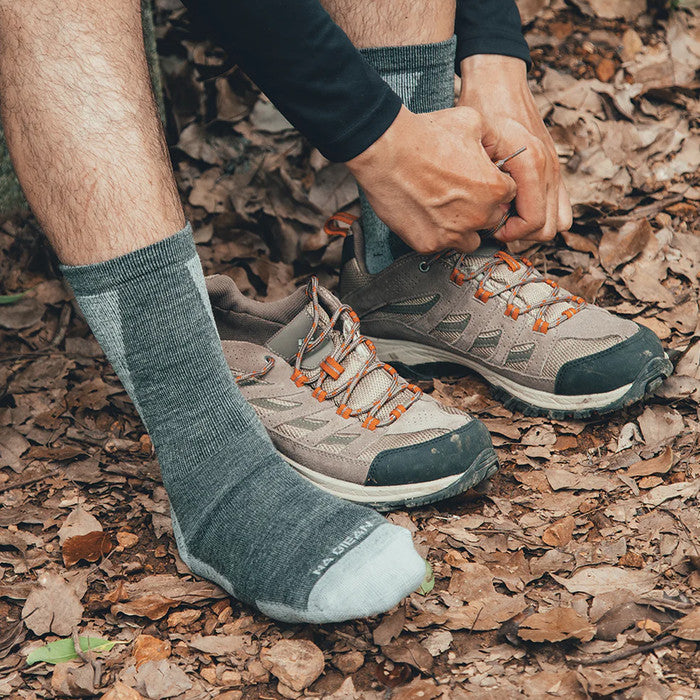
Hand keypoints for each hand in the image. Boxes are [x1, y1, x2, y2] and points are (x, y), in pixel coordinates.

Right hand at [346, 105, 516, 254]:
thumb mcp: (471, 121)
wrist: (386, 151)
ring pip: (470, 239)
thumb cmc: (425, 136)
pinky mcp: (429, 243)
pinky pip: (441, 245)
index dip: (492, 184)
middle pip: (492, 218)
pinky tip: (425, 214)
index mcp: (494, 188)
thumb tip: (494, 147)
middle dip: (480, 207)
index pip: (508, 193)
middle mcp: (479, 215)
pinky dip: (436, 234)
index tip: (476, 179)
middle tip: (458, 191)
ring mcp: (453, 233)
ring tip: (445, 208)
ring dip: (463, 227)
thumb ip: (491, 139)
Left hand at [459, 54, 571, 242]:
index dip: (511, 233)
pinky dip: (540, 212)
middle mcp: (549, 168)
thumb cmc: (482, 110)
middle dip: (523, 234)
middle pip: (548, 228)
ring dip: (533, 226)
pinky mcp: (554, 167)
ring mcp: (555, 167)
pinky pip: (559, 205)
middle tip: (497, 225)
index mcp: (532, 165)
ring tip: (507, 218)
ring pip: (558, 221)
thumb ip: (486, 182)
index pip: (534, 222)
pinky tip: (516, 205)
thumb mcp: (476, 144)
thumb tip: (488, 216)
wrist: (498, 80)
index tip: (492, 227)